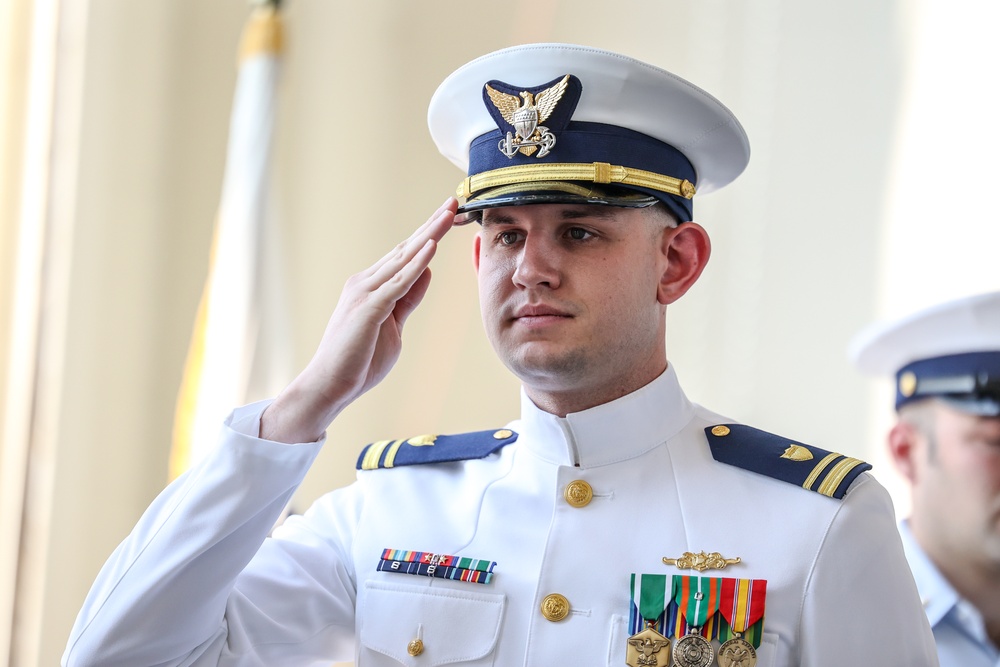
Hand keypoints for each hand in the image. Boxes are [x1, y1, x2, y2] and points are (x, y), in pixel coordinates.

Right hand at [260, 198, 457, 442]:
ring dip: (428, 235)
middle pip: (405, 248)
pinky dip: (415, 264)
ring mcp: (365, 293)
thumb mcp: (394, 325)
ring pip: (403, 258)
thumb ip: (408, 298)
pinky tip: (431, 247)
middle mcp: (366, 282)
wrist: (329, 385)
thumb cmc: (358, 360)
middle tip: (453, 203)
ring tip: (448, 214)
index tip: (447, 216)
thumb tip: (427, 271)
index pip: (404, 255)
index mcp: (372, 286)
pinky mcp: (367, 308)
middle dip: (431, 225)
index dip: (427, 235)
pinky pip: (397, 283)